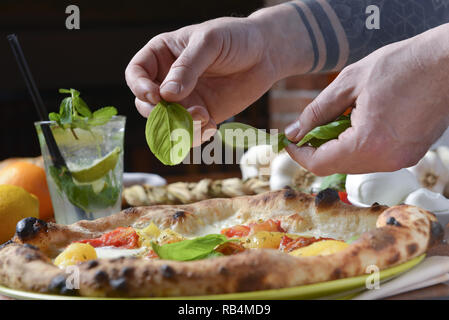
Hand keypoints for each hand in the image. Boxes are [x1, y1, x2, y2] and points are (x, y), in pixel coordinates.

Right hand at [125, 5, 313, 145]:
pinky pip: (189, 133)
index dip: (140, 87)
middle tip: (182, 114)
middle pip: (146, 104)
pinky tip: (210, 128)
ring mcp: (185, 99)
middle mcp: (169, 79)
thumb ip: (188, 67)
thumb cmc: (236, 38)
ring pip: (167, 123)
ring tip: (204, 120)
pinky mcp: (202, 114)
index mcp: (163, 55)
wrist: (266, 54)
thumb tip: (167, 94)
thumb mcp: (209, 42)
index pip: (136, 74)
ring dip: (180, 129)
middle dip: (160, 114)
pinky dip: (196, 136)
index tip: (156, 96)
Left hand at [284, 23, 448, 175]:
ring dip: (338, 148)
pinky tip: (358, 123)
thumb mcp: (348, 83)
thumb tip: (295, 132)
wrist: (447, 62)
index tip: (289, 142)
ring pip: (355, 164)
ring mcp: (401, 160)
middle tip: (309, 129)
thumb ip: (316, 112)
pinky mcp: (410, 154)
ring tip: (337, 120)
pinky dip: (358, 146)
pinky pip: (374, 158)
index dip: (299, 154)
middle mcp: (386, 160)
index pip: (320, 164)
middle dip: (317, 150)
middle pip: (336, 167)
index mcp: (368, 144)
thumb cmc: (401, 65)